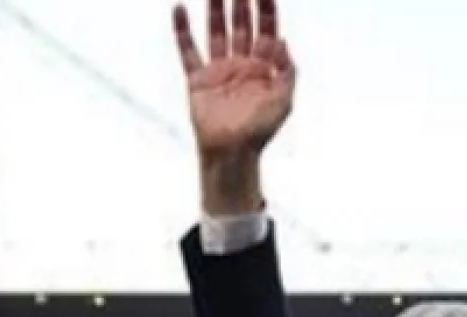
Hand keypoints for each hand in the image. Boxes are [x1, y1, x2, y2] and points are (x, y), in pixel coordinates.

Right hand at [173, 0, 295, 212]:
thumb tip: (283, 40)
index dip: (267, 11)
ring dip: (215, 10)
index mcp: (264, 69)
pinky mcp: (197, 79)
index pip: (267, 32)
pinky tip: (180, 8)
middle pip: (242, 27)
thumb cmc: (260, 131)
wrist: (232, 152)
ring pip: (216, 32)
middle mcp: (242, 65)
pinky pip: (188, 50)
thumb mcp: (283, 101)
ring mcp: (219, 70)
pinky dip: (182, 30)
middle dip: (242, 4)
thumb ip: (287, 71)